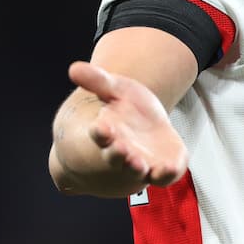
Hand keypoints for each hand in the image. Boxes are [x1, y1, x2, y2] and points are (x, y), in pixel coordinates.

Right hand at [67, 60, 188, 187]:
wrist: (147, 127)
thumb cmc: (125, 109)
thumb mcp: (114, 89)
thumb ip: (97, 80)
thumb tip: (74, 68)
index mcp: (108, 131)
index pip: (100, 134)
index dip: (100, 132)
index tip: (99, 127)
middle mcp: (122, 151)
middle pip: (116, 157)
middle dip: (117, 154)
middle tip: (118, 148)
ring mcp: (143, 162)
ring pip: (137, 170)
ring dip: (137, 168)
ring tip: (139, 164)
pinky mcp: (163, 167)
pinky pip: (164, 176)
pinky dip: (166, 174)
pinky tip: (169, 167)